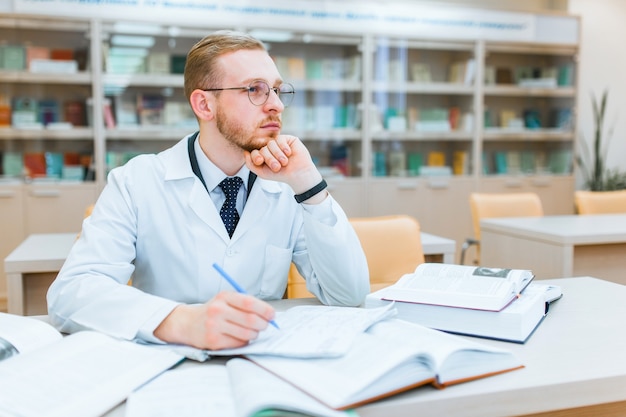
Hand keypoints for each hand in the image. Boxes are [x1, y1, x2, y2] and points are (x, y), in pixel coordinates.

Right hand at [154, 292, 276, 349]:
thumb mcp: (226, 300)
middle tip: (265, 325)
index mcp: (224, 296)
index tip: (272, 315)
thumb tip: (269, 314)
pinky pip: (239, 343)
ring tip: (253, 331)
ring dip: (255, 334)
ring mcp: (214, 326)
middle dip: (263, 324)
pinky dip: (244, 341)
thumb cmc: (213, 311)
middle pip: (250, 320)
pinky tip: (239, 336)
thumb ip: (245, 304)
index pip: (249, 302)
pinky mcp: (213, 341)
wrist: (188, 323)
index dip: (265, 310)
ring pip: (247, 333)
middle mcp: (218, 310)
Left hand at [244, 135, 323, 194]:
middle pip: (263, 148)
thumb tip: (245, 152)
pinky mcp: (288, 139)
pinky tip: (289, 153)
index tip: (261, 162)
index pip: (255, 151)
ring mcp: (279, 143)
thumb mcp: (262, 173)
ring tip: (284, 162)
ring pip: (271, 143)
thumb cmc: (281, 175)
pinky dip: (283, 147)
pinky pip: (280, 139)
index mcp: (263, 155)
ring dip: (277, 155)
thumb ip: (250, 164)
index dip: (256, 156)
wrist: (298, 175)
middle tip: (277, 167)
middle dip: (269, 158)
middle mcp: (270, 148)